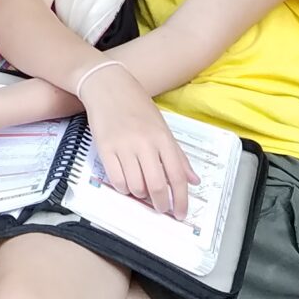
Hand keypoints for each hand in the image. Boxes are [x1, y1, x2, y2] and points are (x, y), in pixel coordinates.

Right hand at [76, 64, 195, 217]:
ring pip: (136, 185)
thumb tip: (194, 180)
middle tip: (161, 209)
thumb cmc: (136, 105)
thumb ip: (178, 155)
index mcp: (162, 138)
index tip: (180, 213)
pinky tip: (126, 184)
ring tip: (142, 191)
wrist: (108, 85)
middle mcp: (144, 143)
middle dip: (161, 204)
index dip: (181, 199)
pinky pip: (116, 179)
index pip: (177, 176)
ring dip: (140, 195)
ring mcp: (123, 145)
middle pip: (157, 185)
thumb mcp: (162, 127)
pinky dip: (123, 188)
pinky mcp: (105, 147)